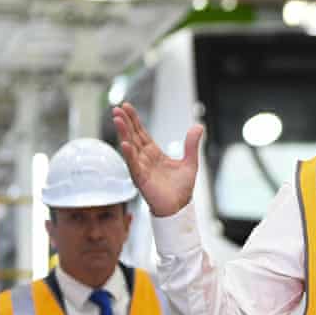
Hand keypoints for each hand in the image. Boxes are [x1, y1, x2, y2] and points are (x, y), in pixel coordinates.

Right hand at [112, 102, 203, 216]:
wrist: (180, 207)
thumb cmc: (181, 188)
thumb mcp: (190, 162)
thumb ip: (191, 145)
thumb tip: (198, 126)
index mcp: (154, 154)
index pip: (141, 133)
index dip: (134, 120)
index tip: (126, 107)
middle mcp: (144, 159)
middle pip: (133, 136)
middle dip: (125, 123)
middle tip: (117, 109)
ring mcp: (141, 168)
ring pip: (130, 148)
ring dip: (123, 134)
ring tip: (117, 120)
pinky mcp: (142, 179)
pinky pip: (134, 165)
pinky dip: (129, 155)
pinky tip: (125, 144)